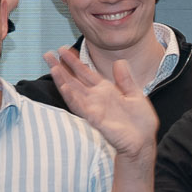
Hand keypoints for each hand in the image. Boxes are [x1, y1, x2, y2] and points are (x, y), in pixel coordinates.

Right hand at [45, 45, 160, 161]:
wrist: (143, 141)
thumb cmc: (140, 122)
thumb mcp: (135, 94)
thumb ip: (125, 79)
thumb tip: (119, 61)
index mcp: (105, 91)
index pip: (85, 73)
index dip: (74, 61)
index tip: (62, 49)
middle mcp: (96, 99)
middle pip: (74, 81)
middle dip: (61, 68)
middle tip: (47, 54)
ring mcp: (94, 109)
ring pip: (74, 93)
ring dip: (63, 81)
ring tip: (53, 68)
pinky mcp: (96, 120)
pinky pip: (82, 108)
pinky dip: (73, 98)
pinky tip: (65, 88)